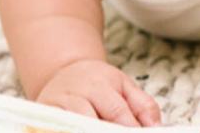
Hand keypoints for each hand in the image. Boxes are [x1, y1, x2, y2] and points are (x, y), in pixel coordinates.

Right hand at [36, 58, 161, 126]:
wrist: (64, 73)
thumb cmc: (98, 83)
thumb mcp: (124, 86)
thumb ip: (144, 106)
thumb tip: (156, 127)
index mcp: (99, 84)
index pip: (117, 112)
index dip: (129, 129)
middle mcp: (76, 95)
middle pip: (92, 123)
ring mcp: (56, 107)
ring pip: (72, 128)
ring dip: (87, 132)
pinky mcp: (43, 117)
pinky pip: (55, 130)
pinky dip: (68, 132)